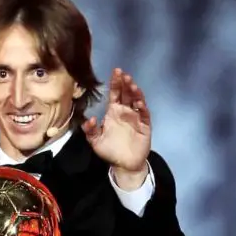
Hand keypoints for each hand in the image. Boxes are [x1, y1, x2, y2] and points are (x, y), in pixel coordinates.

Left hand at [82, 68, 151, 188]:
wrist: (124, 164)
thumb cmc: (109, 150)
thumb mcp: (95, 141)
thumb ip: (90, 130)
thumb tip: (90, 119)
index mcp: (114, 112)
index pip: (115, 94)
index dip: (115, 83)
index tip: (116, 71)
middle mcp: (125, 112)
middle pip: (126, 94)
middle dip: (125, 84)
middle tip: (124, 75)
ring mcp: (136, 117)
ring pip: (136, 101)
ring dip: (135, 93)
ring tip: (131, 85)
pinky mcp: (145, 125)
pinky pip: (144, 114)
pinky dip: (142, 107)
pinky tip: (138, 103)